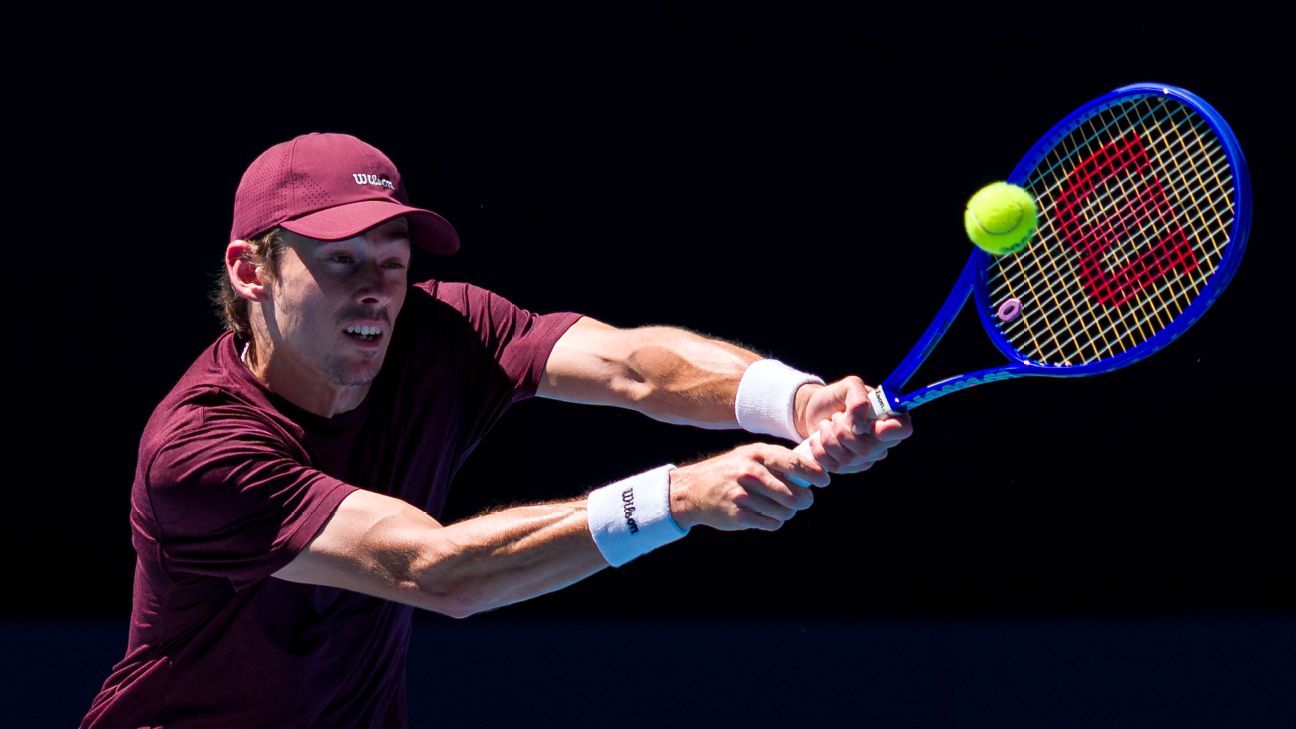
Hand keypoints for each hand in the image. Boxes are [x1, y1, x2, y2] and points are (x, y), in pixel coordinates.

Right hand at [668, 443, 830, 531]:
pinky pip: (772, 522)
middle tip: (801, 501)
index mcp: (757, 454)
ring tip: (778, 507)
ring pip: (785, 511)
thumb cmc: (731, 471)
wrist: (693, 489)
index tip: (823, 481)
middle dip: (803, 500)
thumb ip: (778, 460)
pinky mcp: (738, 514)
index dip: (814, 474)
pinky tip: (764, 515)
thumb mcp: (750, 456)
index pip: (794, 463)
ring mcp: (743, 494)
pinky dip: (773, 521)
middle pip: (795, 493)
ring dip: (787, 512)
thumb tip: (814, 468)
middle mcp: (750, 472)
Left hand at [795, 376, 913, 474]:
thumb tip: (860, 427)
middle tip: (837, 416)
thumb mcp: (848, 386)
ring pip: (847, 459)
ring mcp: (866, 458)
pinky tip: (819, 438)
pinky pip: (833, 466)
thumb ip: (858, 398)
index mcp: (889, 418)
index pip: (903, 430)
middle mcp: (882, 442)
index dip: (890, 430)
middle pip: (868, 449)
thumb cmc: (836, 397)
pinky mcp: (848, 468)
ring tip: (827, 424)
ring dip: (829, 437)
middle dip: (843, 430)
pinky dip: (820, 449)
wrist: (814, 410)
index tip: (872, 425)